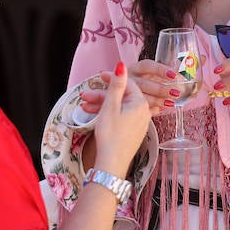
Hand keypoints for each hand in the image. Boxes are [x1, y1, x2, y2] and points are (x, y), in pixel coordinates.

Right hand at [91, 62, 151, 178]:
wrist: (112, 163)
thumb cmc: (110, 135)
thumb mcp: (111, 107)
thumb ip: (116, 85)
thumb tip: (122, 66)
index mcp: (140, 103)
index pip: (127, 84)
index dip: (112, 79)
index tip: (98, 76)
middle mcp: (144, 112)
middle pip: (122, 97)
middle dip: (102, 95)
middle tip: (85, 96)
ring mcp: (140, 123)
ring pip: (121, 107)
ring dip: (103, 105)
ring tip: (85, 108)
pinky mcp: (134, 132)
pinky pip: (123, 117)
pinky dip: (110, 115)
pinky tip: (96, 116)